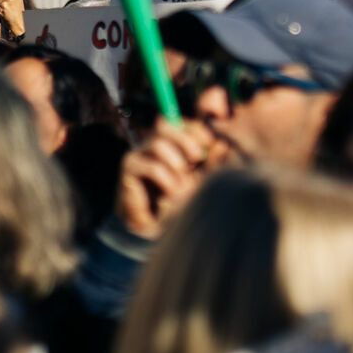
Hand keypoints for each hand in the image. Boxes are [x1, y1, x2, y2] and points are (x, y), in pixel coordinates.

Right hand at [116, 120, 221, 239]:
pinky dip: (167, 181)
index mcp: (173, 143)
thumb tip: (223, 143)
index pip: (182, 124)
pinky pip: (152, 167)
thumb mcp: (203, 178)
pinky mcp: (129, 170)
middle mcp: (154, 144)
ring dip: (175, 165)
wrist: (159, 228)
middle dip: (185, 140)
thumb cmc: (183, 202)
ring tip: (181, 183)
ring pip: (158, 144)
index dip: (196, 130)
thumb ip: (213, 160)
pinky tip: (170, 193)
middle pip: (164, 124)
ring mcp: (139, 154)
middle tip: (196, 158)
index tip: (208, 145)